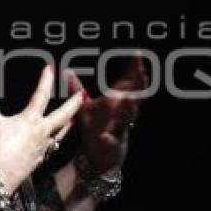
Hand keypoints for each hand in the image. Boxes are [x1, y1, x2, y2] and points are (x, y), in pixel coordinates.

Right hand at [0, 65, 85, 191]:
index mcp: (31, 120)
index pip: (41, 95)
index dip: (46, 80)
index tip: (51, 68)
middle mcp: (42, 132)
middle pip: (63, 115)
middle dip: (74, 103)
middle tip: (84, 94)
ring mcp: (43, 147)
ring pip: (62, 132)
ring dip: (69, 123)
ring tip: (75, 118)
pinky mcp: (41, 159)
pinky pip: (53, 147)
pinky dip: (57, 141)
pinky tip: (54, 141)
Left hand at [65, 55, 149, 174]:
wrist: (96, 156)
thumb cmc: (94, 128)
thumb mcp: (83, 106)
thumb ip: (76, 89)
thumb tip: (67, 71)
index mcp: (115, 103)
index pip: (128, 82)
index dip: (134, 68)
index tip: (138, 54)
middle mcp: (121, 113)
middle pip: (134, 96)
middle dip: (139, 85)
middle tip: (142, 72)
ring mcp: (118, 128)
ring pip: (127, 117)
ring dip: (129, 110)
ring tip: (130, 102)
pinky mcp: (112, 144)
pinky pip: (110, 140)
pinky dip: (108, 138)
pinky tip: (105, 136)